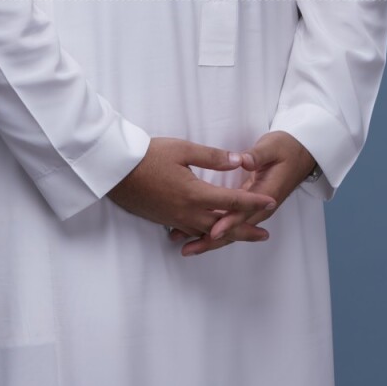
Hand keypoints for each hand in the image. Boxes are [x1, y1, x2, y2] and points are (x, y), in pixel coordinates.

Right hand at [107, 137, 276, 238]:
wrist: (116, 170)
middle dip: (246, 230)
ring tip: (242, 236)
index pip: (232, 202)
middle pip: (223, 226)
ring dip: (227, 235)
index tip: (270, 202)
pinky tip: (210, 234)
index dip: (253, 203)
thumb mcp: (183, 149)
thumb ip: (213, 157)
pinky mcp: (165, 220)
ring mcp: (175, 219)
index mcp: (195, 194)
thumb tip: (239, 161)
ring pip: (208, 233)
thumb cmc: (148, 155)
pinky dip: (206, 235)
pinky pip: (192, 232)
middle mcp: (187, 212)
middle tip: (264, 235)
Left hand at [177, 131, 315, 256]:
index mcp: (266, 193)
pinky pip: (231, 222)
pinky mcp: (249, 207)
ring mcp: (255, 209)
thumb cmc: (286, 148)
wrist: (301, 154)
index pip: (244, 212)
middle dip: (211, 240)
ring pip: (232, 230)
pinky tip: (198, 235)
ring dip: (209, 239)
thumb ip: (257, 155)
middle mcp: (260, 207)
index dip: (228, 222)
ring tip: (187, 248)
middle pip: (235, 228)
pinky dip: (215, 230)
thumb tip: (243, 161)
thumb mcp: (273, 147)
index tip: (212, 231)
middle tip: (188, 249)